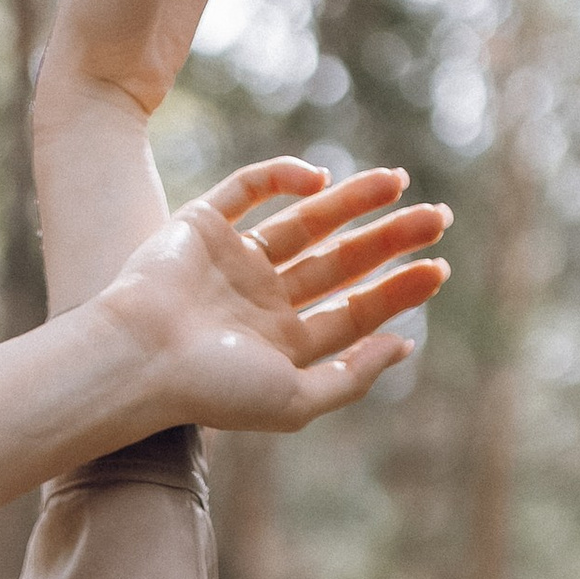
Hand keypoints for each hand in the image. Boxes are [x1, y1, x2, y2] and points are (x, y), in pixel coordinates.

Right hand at [104, 160, 449, 434]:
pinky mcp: (203, 224)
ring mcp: (233, 261)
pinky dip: (284, 177)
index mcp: (281, 346)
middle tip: (439, 217)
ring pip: (306, 221)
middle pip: (339, 264)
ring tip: (399, 182)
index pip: (352, 312)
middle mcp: (261, 302)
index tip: (439, 269)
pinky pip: (250, 189)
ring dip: (352, 201)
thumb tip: (404, 346)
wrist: (140, 356)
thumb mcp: (295, 401)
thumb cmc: (212, 388)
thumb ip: (351, 378)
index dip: (398, 291)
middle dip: (388, 241)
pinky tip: (322, 179)